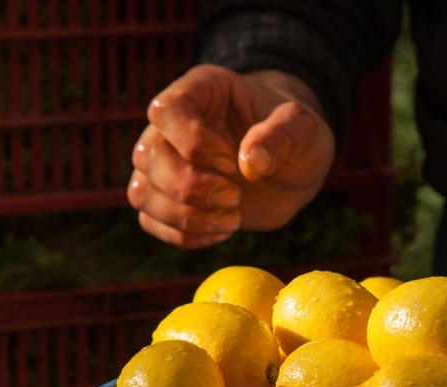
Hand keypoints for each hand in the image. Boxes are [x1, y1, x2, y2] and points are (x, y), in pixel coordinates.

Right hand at [128, 65, 335, 248]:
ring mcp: (168, 163)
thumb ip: (281, 136)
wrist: (296, 170)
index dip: (192, 142)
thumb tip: (250, 161)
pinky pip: (150, 220)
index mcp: (202, 91)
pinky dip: (183, 235)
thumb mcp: (304, 129)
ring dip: (183, 216)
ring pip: (141, 191)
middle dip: (189, 187)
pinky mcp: (171, 199)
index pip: (166, 110)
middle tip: (235, 198)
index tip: (232, 163)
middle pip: (147, 155)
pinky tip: (222, 231)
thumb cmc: (299, 138)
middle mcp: (173, 126)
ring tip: (232, 220)